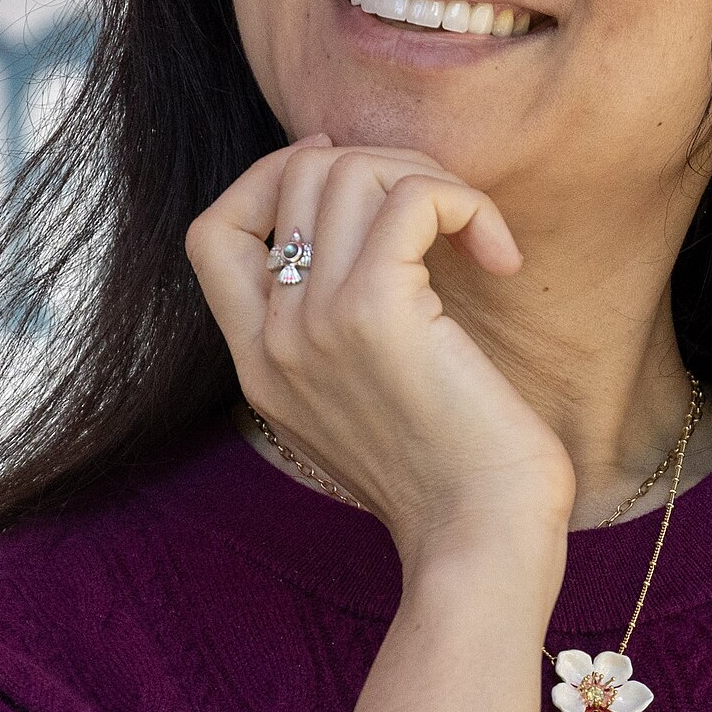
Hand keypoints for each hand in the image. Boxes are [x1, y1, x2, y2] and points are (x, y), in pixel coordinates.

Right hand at [185, 136, 575, 575]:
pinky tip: (500, 257)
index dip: (271, 178)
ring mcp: (316, 324)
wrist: (481, 544)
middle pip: (297, 178)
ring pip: (351, 172)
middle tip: (446, 213)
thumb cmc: (455, 478)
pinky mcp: (378, 311)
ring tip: (476, 235)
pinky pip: (412, 198)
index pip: (211, 232)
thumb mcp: (368, 403)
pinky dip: (466, 204)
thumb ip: (341, 332)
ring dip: (431, 181)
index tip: (343, 171)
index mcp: (260, 364)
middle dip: (383, 167)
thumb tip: (376, 230)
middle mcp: (273, 340)